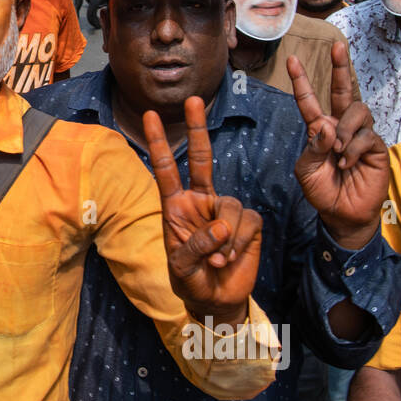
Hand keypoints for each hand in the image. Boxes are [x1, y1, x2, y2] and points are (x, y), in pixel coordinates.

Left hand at [145, 97, 262, 321]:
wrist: (216, 301)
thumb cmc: (192, 281)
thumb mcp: (181, 267)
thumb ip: (194, 246)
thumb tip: (220, 225)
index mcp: (176, 207)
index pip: (166, 169)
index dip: (159, 144)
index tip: (151, 116)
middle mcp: (200, 202)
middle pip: (202, 158)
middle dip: (197, 129)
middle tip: (193, 99)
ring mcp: (225, 210)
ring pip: (230, 205)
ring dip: (224, 237)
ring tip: (216, 260)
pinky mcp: (249, 223)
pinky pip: (247, 222)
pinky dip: (239, 241)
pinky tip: (230, 258)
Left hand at [288, 43, 389, 248]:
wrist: (341, 214)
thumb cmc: (322, 190)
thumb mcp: (306, 170)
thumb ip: (312, 148)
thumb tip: (326, 127)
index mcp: (320, 129)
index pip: (310, 100)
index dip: (302, 81)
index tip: (292, 60)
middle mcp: (341, 127)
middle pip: (343, 91)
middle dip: (341, 68)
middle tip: (338, 47)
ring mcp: (360, 136)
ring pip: (357, 111)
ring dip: (344, 130)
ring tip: (337, 152)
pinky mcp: (375, 148)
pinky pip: (365, 136)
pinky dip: (352, 150)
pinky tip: (347, 164)